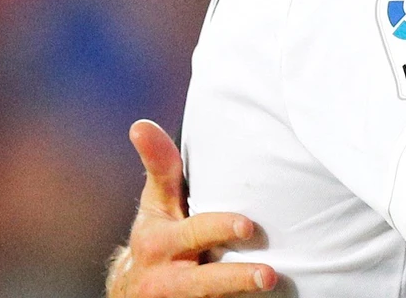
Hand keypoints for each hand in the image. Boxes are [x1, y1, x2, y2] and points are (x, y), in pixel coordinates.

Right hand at [107, 120, 274, 297]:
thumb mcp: (156, 205)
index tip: (246, 224)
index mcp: (159, 242)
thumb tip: (141, 124)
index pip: (194, 233)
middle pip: (203, 281)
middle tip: (268, 274)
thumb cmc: (159, 236)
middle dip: (234, 278)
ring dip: (239, 296)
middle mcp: (166, 277)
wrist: (134, 290)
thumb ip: (160, 167)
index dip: (219, 228)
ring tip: (271, 284)